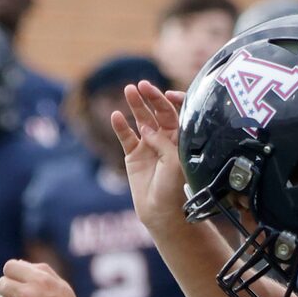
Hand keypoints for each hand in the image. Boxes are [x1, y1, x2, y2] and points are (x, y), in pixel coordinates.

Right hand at [111, 81, 188, 229]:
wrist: (160, 211)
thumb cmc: (174, 188)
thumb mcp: (174, 162)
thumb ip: (162, 142)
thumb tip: (147, 128)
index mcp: (181, 138)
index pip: (177, 112)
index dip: (171, 100)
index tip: (165, 93)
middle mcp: (165, 138)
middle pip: (158, 112)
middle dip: (151, 97)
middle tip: (142, 85)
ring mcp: (148, 145)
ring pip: (141, 120)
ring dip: (135, 105)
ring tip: (128, 91)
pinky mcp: (133, 155)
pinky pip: (126, 136)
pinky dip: (121, 126)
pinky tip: (116, 116)